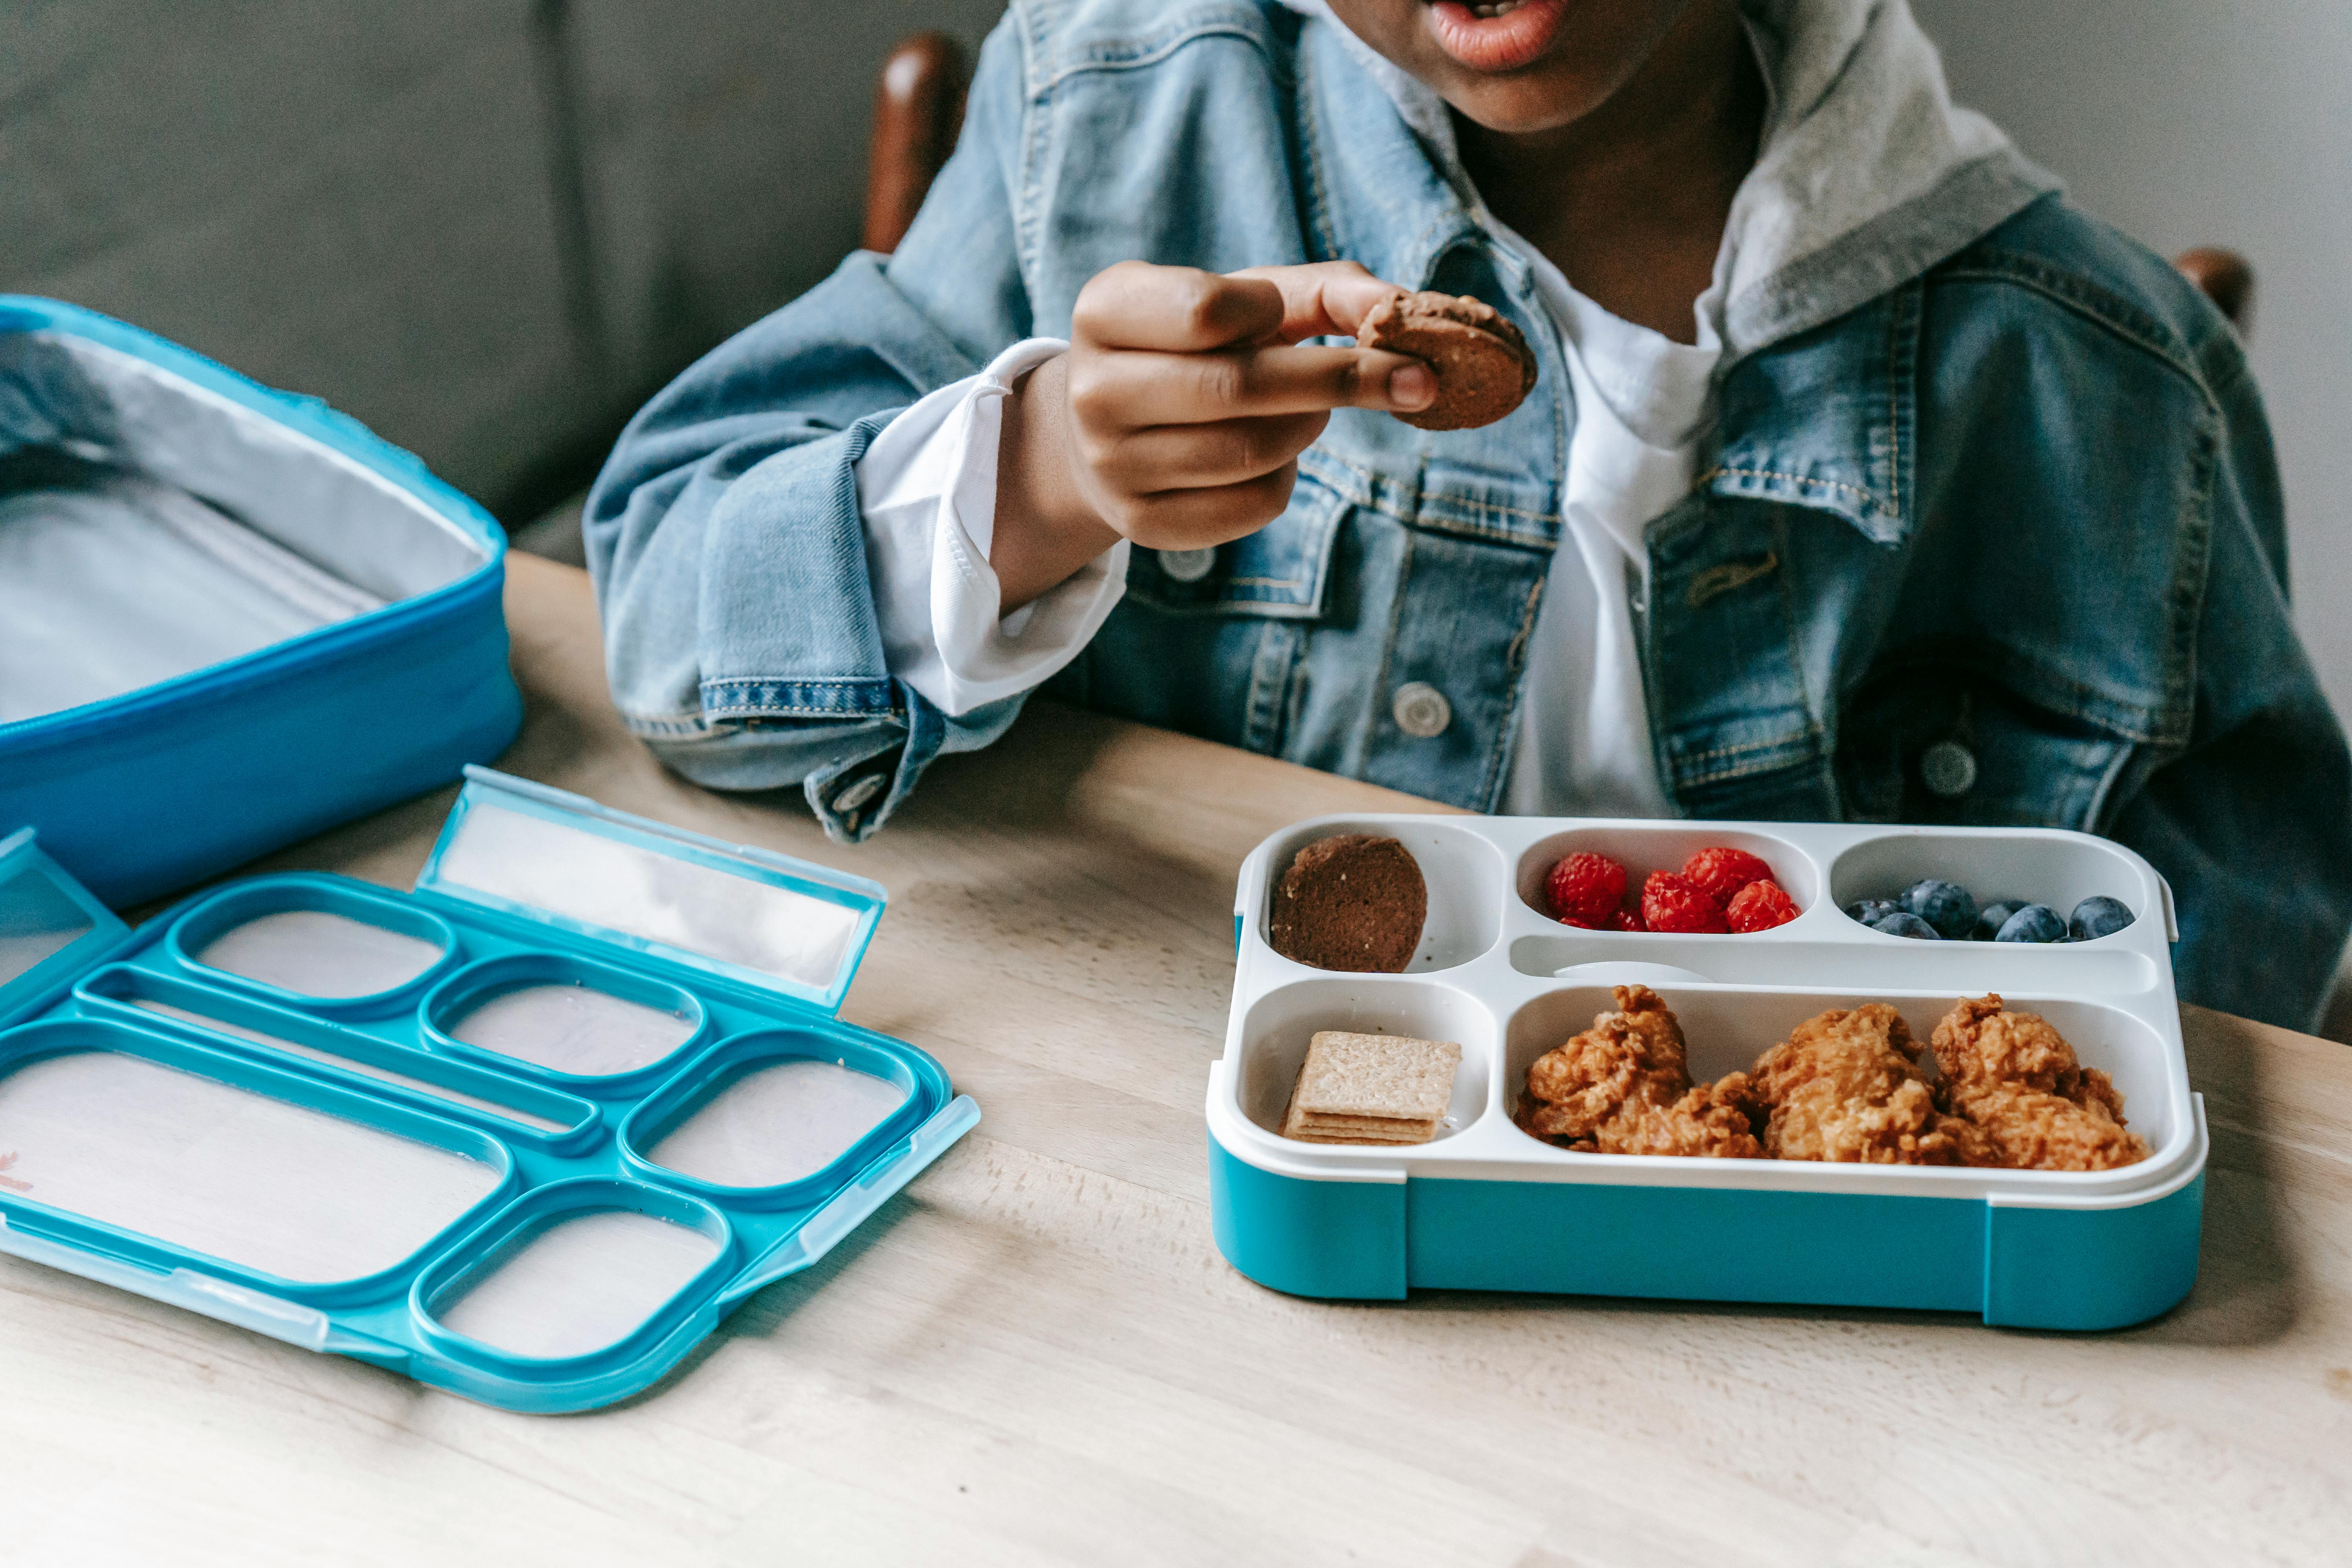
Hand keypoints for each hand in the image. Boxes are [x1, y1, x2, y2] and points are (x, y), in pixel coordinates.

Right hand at [992, 260, 1432, 609]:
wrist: (1109, 428)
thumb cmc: (1196, 346)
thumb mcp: (1242, 300)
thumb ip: (1323, 290)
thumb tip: (1397, 308)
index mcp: (1105, 311)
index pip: (1206, 309)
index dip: (1268, 312)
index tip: (1292, 319)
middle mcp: (1094, 391)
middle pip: (1240, 387)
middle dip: (1342, 380)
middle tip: (1413, 378)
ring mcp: (1112, 465)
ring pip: (1252, 451)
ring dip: (1311, 426)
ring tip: (1313, 411)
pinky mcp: (1143, 524)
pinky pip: (1251, 504)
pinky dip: (1287, 476)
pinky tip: (1276, 455)